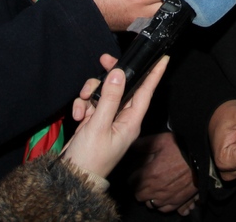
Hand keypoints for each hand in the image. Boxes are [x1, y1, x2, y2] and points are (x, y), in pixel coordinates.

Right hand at [61, 54, 169, 179]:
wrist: (72, 177)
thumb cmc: (89, 158)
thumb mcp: (99, 126)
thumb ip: (110, 98)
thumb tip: (119, 74)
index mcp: (131, 122)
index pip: (146, 93)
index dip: (154, 75)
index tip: (163, 58)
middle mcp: (122, 119)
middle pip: (122, 87)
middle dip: (111, 75)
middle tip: (104, 60)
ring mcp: (108, 120)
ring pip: (104, 92)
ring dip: (91, 93)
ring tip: (82, 105)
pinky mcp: (95, 122)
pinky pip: (91, 103)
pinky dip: (83, 104)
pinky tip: (77, 115)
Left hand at [130, 132, 197, 215]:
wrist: (203, 157)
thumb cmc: (181, 148)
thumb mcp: (161, 141)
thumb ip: (143, 144)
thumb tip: (130, 145)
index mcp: (150, 174)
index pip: (131, 183)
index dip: (132, 177)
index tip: (136, 172)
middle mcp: (156, 189)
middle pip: (139, 196)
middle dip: (139, 188)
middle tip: (144, 180)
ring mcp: (167, 197)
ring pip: (151, 204)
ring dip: (150, 197)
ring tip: (154, 189)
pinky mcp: (178, 201)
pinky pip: (164, 209)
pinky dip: (162, 204)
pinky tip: (164, 196)